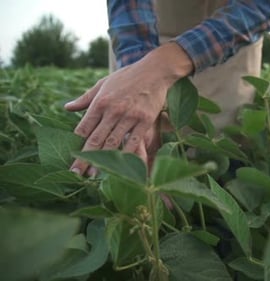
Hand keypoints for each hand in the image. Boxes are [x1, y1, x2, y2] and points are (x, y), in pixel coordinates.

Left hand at [65, 43, 192, 175]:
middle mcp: (113, 110)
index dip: (76, 144)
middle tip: (77, 173)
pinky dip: (127, 155)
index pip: (84, 127)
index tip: (71, 157)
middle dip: (85, 158)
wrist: (154, 71)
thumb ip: (86, 98)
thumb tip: (67, 108)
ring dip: (103, 160)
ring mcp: (130, 116)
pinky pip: (134, 142)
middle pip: (96, 139)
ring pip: (114, 143)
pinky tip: (121, 165)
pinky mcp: (145, 121)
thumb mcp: (103, 83)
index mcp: (101, 101)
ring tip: (95, 174)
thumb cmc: (128, 77)